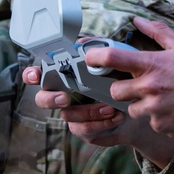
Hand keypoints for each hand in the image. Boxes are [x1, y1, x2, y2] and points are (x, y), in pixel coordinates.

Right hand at [22, 57, 173, 168]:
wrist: (140, 105)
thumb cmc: (121, 78)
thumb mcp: (113, 61)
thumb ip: (97, 50)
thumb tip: (81, 43)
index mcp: (66, 76)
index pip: (41, 74)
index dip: (33, 75)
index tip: (37, 75)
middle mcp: (65, 95)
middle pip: (43, 99)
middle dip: (51, 99)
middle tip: (65, 97)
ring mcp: (74, 115)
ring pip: (68, 116)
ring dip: (88, 112)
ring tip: (110, 107)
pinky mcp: (85, 130)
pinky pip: (85, 131)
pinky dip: (101, 124)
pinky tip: (116, 117)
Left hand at [83, 16, 173, 137]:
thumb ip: (157, 32)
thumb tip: (137, 21)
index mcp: (151, 64)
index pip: (112, 58)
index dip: (94, 58)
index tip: (89, 59)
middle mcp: (149, 87)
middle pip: (115, 91)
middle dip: (122, 89)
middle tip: (139, 86)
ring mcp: (153, 108)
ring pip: (131, 109)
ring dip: (141, 105)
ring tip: (162, 99)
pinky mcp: (160, 125)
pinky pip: (149, 122)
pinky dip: (157, 118)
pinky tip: (172, 111)